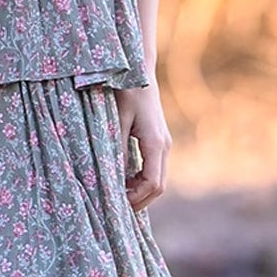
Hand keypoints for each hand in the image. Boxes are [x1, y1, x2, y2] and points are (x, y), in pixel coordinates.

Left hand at [114, 82, 169, 210]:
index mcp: (156, 144)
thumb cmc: (125, 92)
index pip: (153, 184)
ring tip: (116, 194)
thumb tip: (111, 179)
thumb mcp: (116, 121)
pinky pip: (153, 168)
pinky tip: (123, 179)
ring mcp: (163, 144)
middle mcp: (164, 146)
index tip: (116, 202)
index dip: (136, 198)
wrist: (138, 70)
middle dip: (139, 200)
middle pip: (158, 186)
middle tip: (115, 206)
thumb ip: (115, 150)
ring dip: (139, 191)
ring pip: (157, 179)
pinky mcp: (158, 140)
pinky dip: (140, 179)